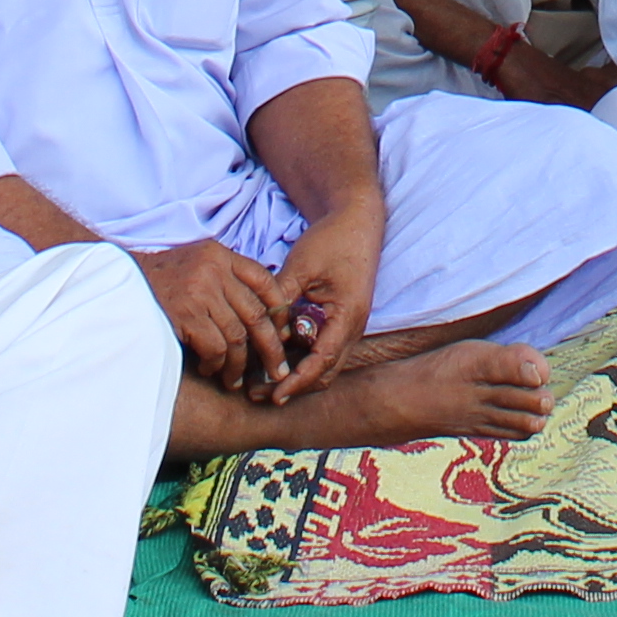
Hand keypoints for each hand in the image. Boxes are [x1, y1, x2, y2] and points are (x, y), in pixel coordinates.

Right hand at [131, 237, 294, 391]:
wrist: (119, 281)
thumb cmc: (161, 279)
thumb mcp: (196, 264)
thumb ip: (226, 278)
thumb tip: (262, 311)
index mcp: (220, 255)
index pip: (265, 280)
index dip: (279, 309)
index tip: (283, 332)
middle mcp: (214, 270)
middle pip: (257, 314)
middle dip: (271, 347)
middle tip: (277, 370)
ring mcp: (200, 292)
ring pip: (237, 336)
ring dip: (239, 364)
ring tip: (235, 378)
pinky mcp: (185, 315)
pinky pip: (215, 347)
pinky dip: (217, 364)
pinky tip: (211, 370)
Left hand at [267, 195, 386, 398]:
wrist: (357, 221)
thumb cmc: (332, 240)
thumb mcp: (301, 266)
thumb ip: (281, 298)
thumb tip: (259, 326)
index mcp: (347, 316)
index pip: (322, 361)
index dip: (297, 381)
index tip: (274, 395)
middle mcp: (353, 326)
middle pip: (325, 371)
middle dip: (294, 385)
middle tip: (259, 394)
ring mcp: (349, 324)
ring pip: (324, 362)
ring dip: (297, 372)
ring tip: (261, 380)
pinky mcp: (341, 319)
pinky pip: (322, 347)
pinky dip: (301, 356)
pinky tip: (276, 354)